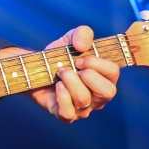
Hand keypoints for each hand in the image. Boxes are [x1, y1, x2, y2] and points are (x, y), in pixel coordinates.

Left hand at [0, 26, 118, 122]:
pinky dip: (61, 97)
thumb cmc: (60, 56)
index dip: (96, 63)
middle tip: (72, 67)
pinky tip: (57, 86)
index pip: (113, 72)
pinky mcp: (65, 115)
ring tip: (60, 73)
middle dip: (88, 75)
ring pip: (84, 100)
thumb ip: (83, 33)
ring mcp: (83, 109)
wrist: (35, 68)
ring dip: (69, 81)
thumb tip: (82, 46)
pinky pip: (68, 113)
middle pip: (108, 92)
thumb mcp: (71, 39)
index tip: (80, 57)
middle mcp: (98, 97)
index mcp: (104, 78)